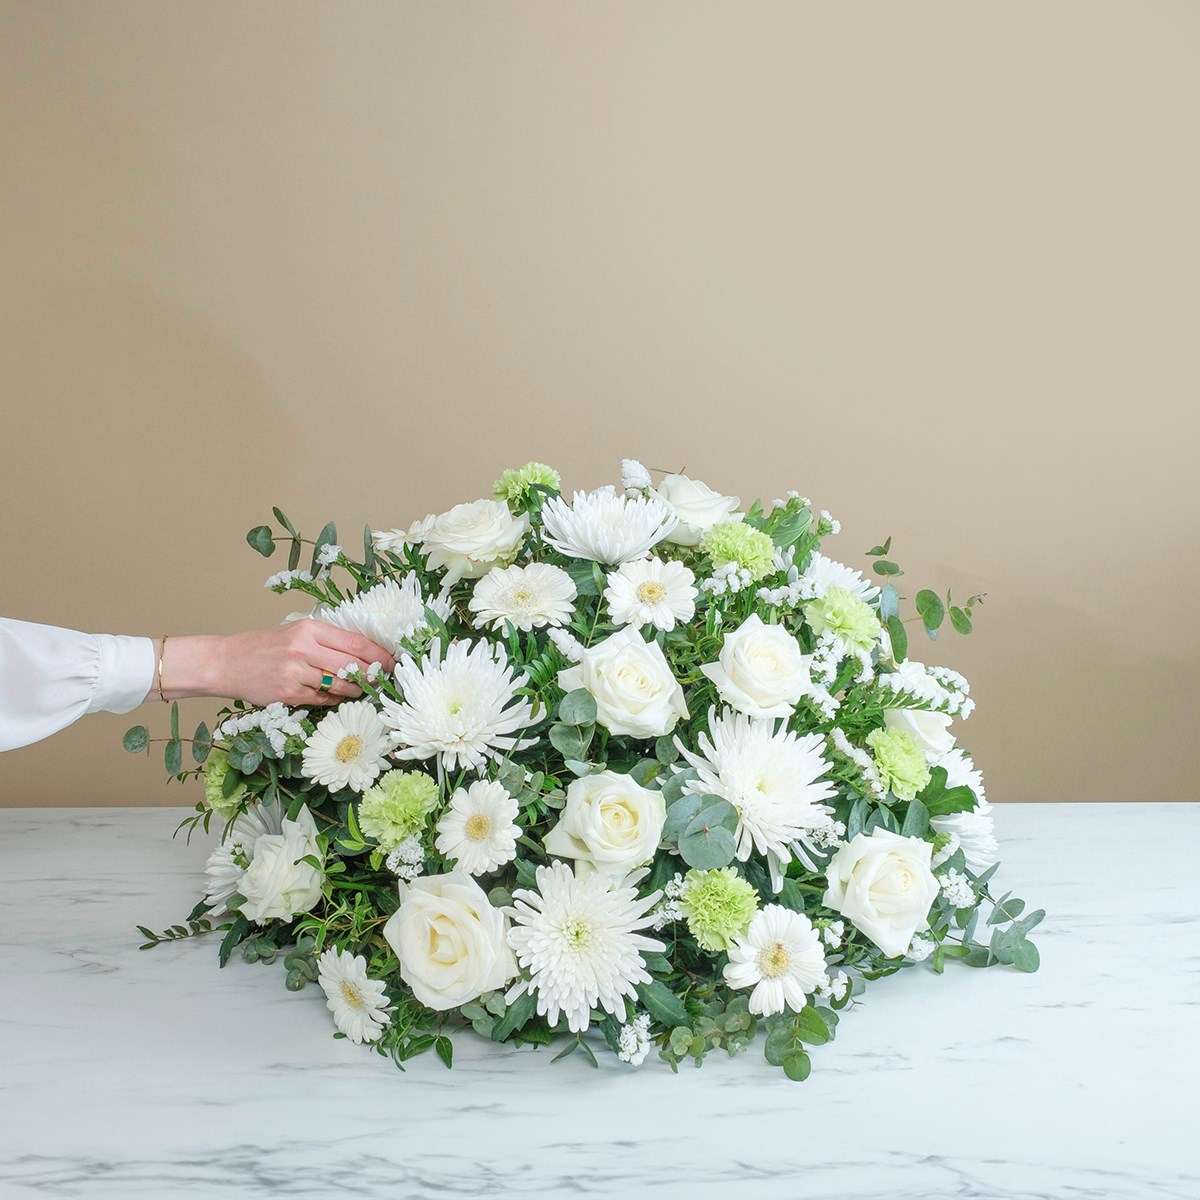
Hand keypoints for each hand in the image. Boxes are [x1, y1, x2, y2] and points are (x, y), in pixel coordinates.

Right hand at [160, 622, 396, 706]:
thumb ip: (325, 640)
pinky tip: (336, 698)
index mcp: (309, 628)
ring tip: (362, 690)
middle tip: (383, 680)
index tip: (392, 662)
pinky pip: (322, 700)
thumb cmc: (263, 646)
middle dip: (372, 675)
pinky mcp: (288, 693)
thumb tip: (363, 653)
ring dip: (355, 690)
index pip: (355, 642)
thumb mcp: (295, 632)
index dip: (378, 655)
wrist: (225, 662)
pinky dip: (332, 700)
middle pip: (352, 665)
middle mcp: (303, 648)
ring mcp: (296, 672)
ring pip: (340, 685)